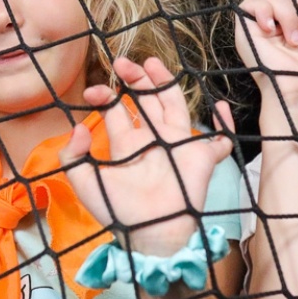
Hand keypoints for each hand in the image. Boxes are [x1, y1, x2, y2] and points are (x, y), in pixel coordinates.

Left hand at [60, 57, 234, 257]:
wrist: (149, 235)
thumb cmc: (118, 212)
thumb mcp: (85, 184)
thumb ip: (72, 157)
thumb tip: (78, 128)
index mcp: (127, 145)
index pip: (118, 112)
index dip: (106, 96)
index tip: (93, 92)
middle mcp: (152, 141)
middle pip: (147, 101)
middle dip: (136, 80)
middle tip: (124, 63)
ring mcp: (178, 146)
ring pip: (175, 106)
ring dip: (165, 84)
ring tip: (151, 63)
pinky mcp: (201, 158)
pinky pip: (220, 140)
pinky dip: (225, 125)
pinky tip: (220, 107)